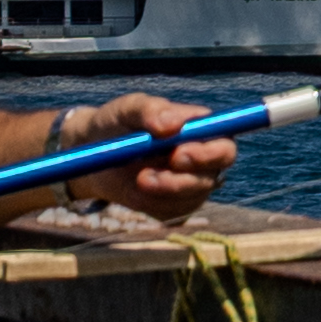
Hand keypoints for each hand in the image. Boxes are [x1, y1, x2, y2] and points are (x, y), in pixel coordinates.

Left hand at [55, 94, 238, 224]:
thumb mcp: (128, 108)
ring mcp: (192, 184)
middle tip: (146, 177)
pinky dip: (151, 204)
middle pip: (213, 176)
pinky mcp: (176, 206)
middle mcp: (204, 158)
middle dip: (183, 181)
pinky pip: (172, 213)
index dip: (209, 154)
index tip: (177, 155)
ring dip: (161, 192)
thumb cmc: (119, 122)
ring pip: (191, 198)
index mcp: (202, 129)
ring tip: (137, 178)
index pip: (224, 145)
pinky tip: (136, 190)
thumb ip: (150, 110)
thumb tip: (171, 125)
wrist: (96, 151)